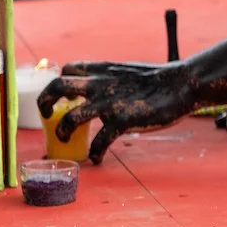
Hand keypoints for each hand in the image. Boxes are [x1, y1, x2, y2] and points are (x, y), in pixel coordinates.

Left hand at [37, 62, 193, 163]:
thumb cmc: (157, 80)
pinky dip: (95, 152)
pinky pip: (100, 141)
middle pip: (57, 85)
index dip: (59, 83)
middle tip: (46, 115)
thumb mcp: (126, 72)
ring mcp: (109, 103)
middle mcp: (100, 84)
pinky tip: (97, 157)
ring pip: (71, 117)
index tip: (62, 97)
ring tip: (65, 140)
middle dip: (45, 102)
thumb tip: (99, 91)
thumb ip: (108, 80)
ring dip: (62, 131)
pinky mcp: (123, 120)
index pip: (67, 69)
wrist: (181, 84)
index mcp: (102, 70)